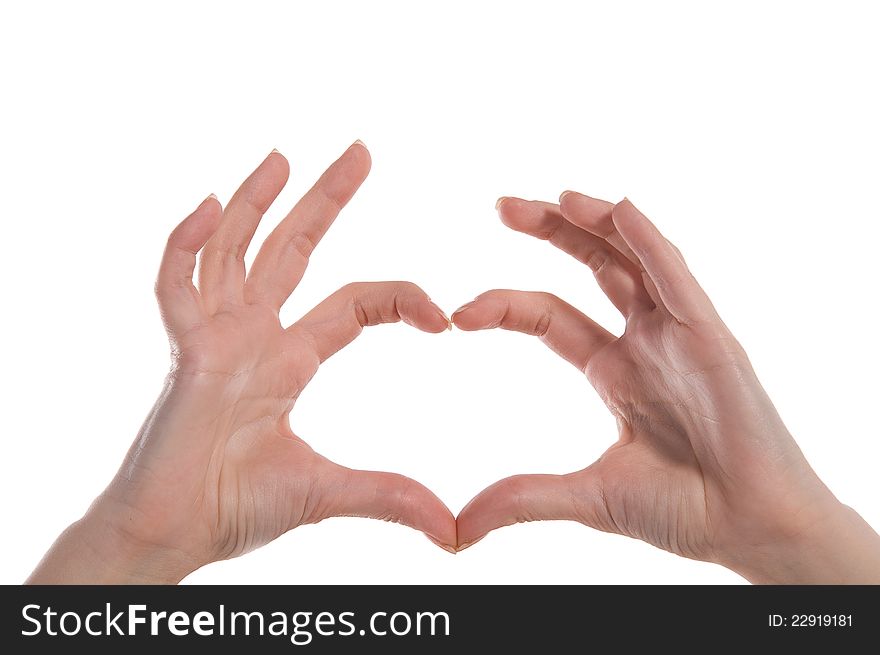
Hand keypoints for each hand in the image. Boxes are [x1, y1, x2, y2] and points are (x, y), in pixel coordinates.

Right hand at [28, 143, 455, 582]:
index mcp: (291, 359)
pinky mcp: (183, 352)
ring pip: (236, 253)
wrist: (175, 534)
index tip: (445, 319)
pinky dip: (185, 246)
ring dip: (255, 202)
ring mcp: (216, 337)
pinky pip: (175, 287)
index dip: (402, 299)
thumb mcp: (329, 492)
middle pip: (293, 251)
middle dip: (325, 201)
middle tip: (362, 153)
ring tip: (283, 157)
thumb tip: (453, 533)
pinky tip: (209, 207)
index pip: (356, 302)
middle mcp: (254, 336)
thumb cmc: (237, 507)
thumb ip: (390, 497)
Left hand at [452, 192, 879, 582]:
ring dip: (597, 222)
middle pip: (592, 268)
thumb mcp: (589, 496)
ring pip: (635, 259)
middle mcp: (645, 342)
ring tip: (556, 196)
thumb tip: (458, 530)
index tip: (458, 314)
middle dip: (549, 232)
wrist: (751, 531)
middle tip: (501, 205)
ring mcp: (679, 335)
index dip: (504, 305)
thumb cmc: (685, 510)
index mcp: (614, 370)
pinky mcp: (712, 339)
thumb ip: (524, 498)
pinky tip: (619, 209)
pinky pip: (678, 279)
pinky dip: (649, 242)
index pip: (549, 315)